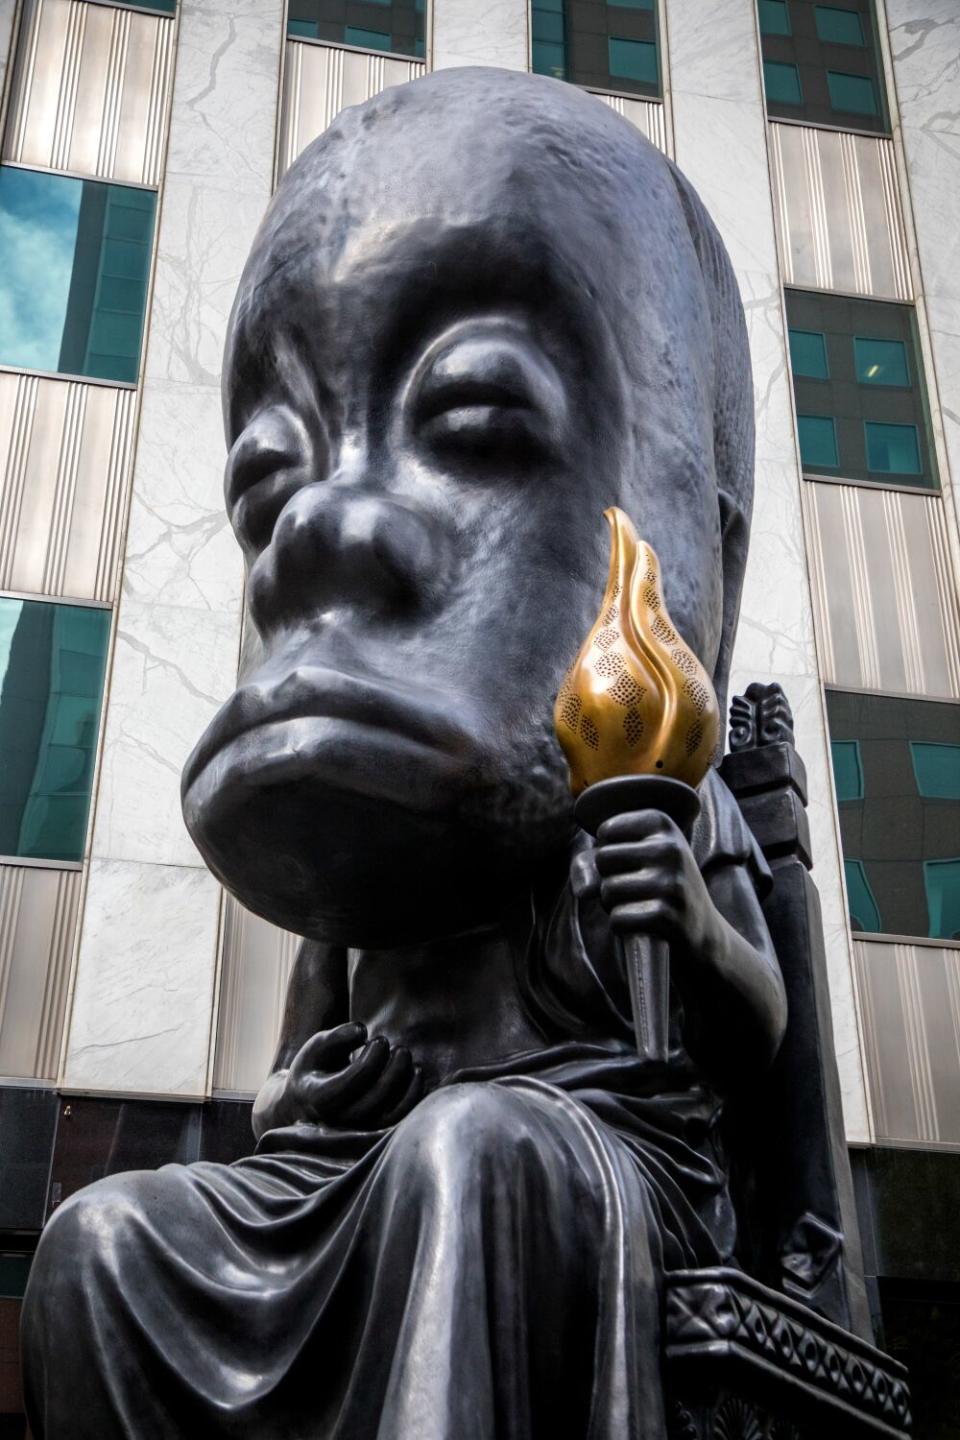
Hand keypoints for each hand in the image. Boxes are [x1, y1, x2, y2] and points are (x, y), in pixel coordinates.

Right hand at [252, 1022, 423, 1137]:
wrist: (310, 1100)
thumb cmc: (317, 1067)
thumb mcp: (318, 1046)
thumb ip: (337, 1036)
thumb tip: (362, 1030)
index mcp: (320, 1099)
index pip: (354, 1081)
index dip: (373, 1058)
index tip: (379, 1040)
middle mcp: (338, 1121)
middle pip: (376, 1098)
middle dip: (395, 1069)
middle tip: (400, 1049)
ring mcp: (357, 1131)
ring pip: (391, 1114)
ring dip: (406, 1083)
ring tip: (405, 1057)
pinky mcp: (375, 1133)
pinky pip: (400, 1120)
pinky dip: (413, 1096)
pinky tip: (416, 1071)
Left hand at [592, 810, 716, 957]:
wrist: (703, 929)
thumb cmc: (661, 887)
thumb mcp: (641, 857)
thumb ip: (598, 859)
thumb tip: (582, 889)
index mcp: (663, 825)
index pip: (606, 831)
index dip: (609, 853)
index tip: (633, 863)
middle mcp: (670, 849)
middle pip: (603, 859)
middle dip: (608, 879)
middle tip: (634, 889)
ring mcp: (671, 883)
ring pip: (607, 891)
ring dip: (614, 904)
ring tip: (639, 905)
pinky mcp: (667, 916)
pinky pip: (617, 919)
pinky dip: (621, 925)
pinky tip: (643, 924)